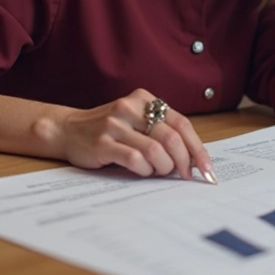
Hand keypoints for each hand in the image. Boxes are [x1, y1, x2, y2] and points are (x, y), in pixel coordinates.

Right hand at [44, 88, 213, 180]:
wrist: (68, 130)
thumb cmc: (109, 129)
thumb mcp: (136, 120)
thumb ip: (161, 131)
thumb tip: (194, 158)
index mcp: (144, 99)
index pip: (181, 124)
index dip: (198, 148)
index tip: (207, 168)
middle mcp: (130, 108)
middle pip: (171, 138)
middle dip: (183, 162)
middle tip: (184, 175)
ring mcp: (115, 125)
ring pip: (156, 150)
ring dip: (163, 167)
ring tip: (159, 172)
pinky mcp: (102, 143)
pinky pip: (135, 160)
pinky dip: (145, 170)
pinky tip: (142, 171)